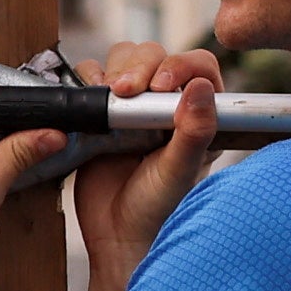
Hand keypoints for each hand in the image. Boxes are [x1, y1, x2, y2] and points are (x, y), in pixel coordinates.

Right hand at [81, 43, 223, 289]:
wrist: (116, 234)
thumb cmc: (157, 209)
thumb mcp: (178, 171)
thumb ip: (193, 131)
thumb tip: (202, 86)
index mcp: (198, 116)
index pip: (199, 67)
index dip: (179, 64)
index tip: (159, 86)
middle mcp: (167, 106)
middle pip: (156, 55)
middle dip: (138, 67)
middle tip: (124, 93)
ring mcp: (133, 107)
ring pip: (125, 59)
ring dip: (114, 70)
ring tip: (108, 99)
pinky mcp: (103, 111)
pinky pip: (93, 76)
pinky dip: (88, 80)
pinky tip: (92, 104)